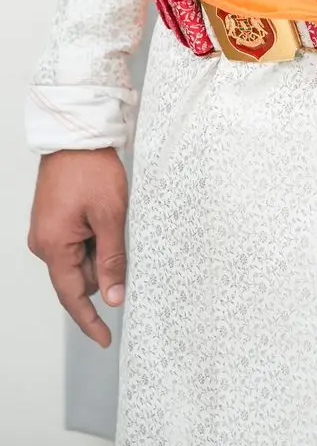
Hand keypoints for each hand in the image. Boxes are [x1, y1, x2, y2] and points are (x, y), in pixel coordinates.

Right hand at [28, 149, 127, 347]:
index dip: (90, 320)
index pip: (72, 296)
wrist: (75, 134)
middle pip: (79, 276)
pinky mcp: (51, 220)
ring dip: (98, 247)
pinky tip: (101, 215)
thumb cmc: (90, 168)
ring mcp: (45, 231)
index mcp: (53, 246)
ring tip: (108, 215)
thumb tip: (114, 297)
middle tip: (117, 232)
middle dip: (103, 265)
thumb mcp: (110, 216)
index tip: (104, 339)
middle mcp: (43, 243)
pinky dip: (91, 236)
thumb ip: (112, 260)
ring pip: (79, 258)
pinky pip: (74, 242)